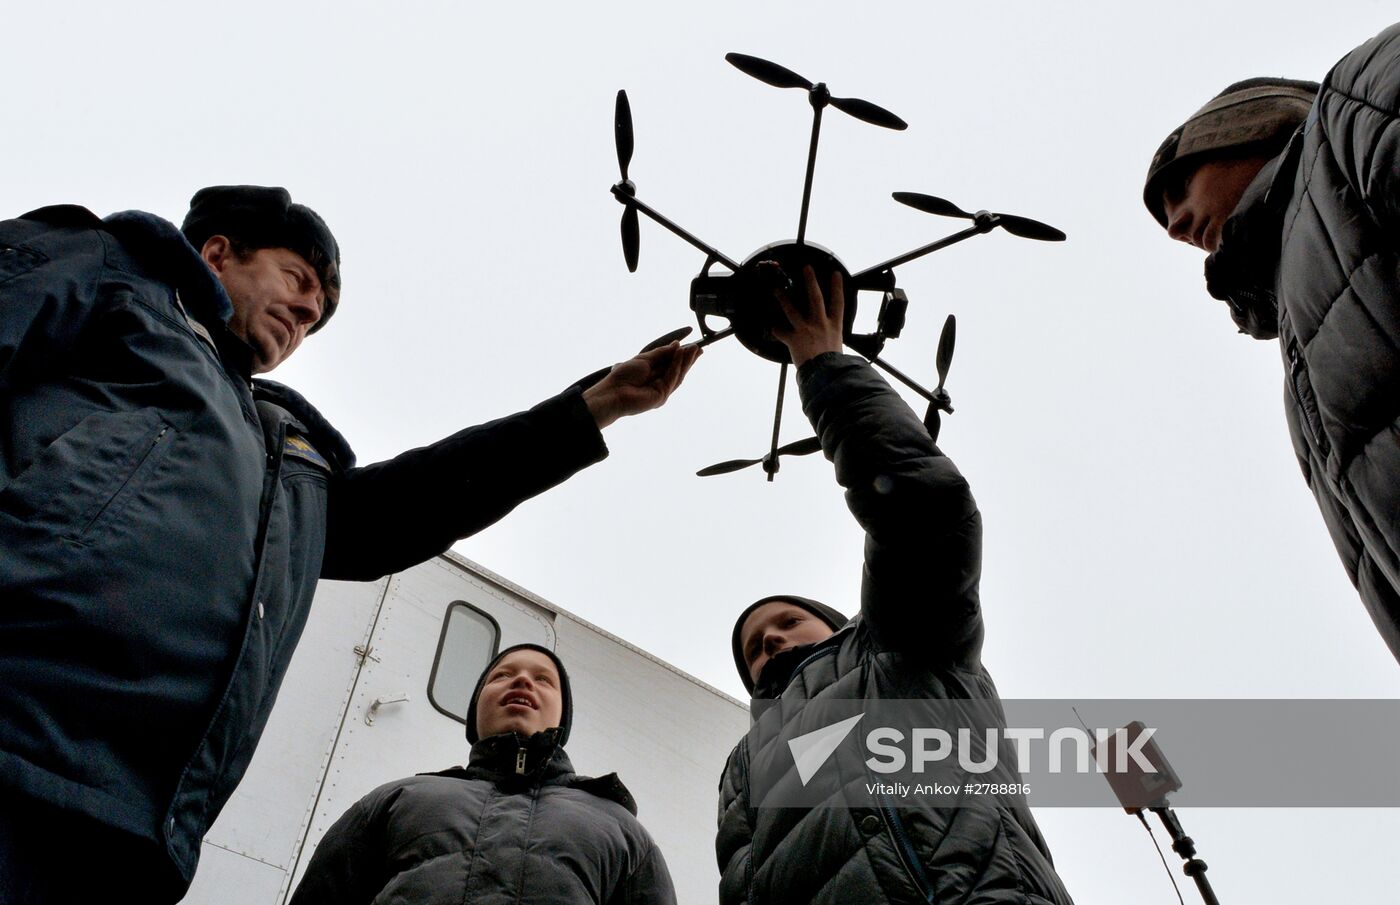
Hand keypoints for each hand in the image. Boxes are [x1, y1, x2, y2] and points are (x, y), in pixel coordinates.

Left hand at [583, 341, 701, 428]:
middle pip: (677, 370)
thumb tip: (676, 345)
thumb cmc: (623, 376)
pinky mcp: (662, 396)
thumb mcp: (644, 359)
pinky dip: (677, 365)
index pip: (671, 364)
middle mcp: (659, 384)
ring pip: (677, 374)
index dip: (682, 356)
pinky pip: (671, 378)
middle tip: (699, 348)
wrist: (613, 392)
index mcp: (654, 374)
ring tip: (694, 349)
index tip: (693, 347)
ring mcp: (661, 391)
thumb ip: (661, 353)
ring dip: (686, 361)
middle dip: (688, 359)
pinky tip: (680, 354)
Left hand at [771, 264, 843, 366]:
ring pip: (791, 309)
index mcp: (834, 326)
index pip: (838, 302)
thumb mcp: (836, 345)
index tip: (835, 273)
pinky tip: (772, 326)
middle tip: (806, 267)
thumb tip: (828, 334)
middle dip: (810, 281)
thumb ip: (830, 336)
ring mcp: (805, 329)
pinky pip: (780, 331)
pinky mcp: (793, 339)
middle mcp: (820, 324)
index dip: (837, 287)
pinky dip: (775, 329)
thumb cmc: (832, 363)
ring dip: (782, 298)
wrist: (825, 374)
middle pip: (815, 297)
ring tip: (776, 289)